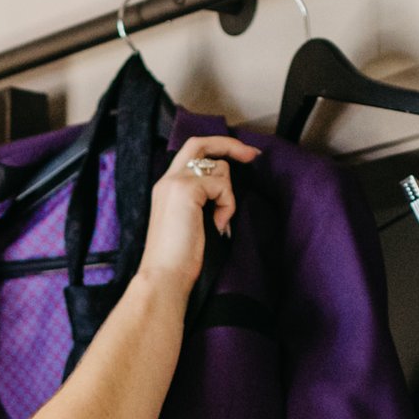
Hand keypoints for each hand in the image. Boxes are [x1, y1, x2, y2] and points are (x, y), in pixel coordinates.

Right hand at [136, 136, 260, 291]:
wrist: (164, 275)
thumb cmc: (179, 258)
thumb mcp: (191, 219)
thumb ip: (201, 199)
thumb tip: (223, 188)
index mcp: (166, 186)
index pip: (191, 153)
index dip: (218, 149)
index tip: (243, 155)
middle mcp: (168, 179)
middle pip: (201, 143)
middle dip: (230, 145)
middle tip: (253, 155)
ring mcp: (176, 182)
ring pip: (218, 168)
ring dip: (228, 194)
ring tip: (219, 221)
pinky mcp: (186, 190)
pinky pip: (222, 185)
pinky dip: (227, 205)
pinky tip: (218, 225)